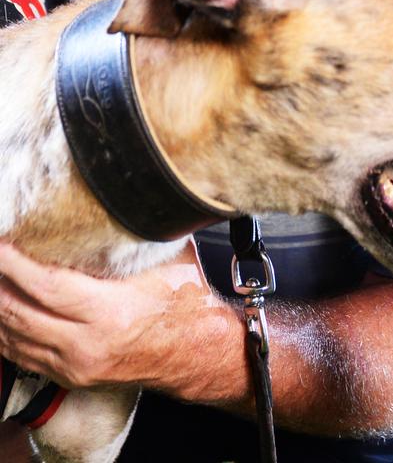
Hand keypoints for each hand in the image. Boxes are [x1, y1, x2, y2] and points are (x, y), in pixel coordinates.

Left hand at [0, 239, 217, 389]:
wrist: (196, 350)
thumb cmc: (185, 301)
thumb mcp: (165, 259)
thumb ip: (135, 232)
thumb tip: (119, 194)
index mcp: (108, 313)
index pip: (46, 286)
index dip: (15, 263)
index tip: (1, 241)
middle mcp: (85, 344)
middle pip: (19, 313)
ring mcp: (75, 365)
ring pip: (13, 337)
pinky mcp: (70, 375)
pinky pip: (21, 355)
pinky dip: (4, 331)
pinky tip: (1, 309)